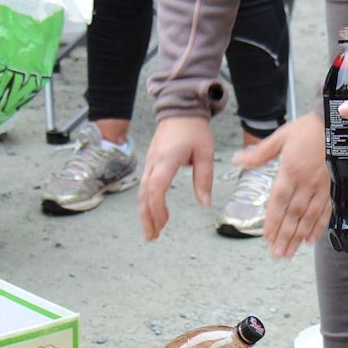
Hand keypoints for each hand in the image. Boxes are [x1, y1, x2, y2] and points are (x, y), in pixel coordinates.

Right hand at [139, 116, 214, 240]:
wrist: (180, 109)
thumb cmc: (194, 129)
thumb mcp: (205, 152)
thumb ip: (204, 178)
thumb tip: (205, 203)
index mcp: (167, 159)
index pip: (156, 188)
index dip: (158, 208)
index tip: (164, 223)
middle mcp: (153, 162)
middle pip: (144, 195)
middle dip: (147, 218)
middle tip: (153, 237)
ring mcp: (150, 163)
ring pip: (142, 193)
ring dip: (146, 213)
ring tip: (153, 232)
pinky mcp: (151, 164)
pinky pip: (146, 187)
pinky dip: (148, 203)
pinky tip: (155, 214)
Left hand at [232, 114, 331, 258]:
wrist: (342, 124)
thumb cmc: (309, 129)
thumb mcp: (281, 137)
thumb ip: (260, 153)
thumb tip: (237, 160)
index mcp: (290, 171)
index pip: (279, 202)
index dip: (273, 221)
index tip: (267, 238)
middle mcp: (306, 183)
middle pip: (293, 215)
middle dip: (284, 236)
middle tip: (277, 254)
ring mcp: (321, 188)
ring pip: (308, 217)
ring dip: (298, 237)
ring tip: (289, 253)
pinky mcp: (334, 188)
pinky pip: (326, 211)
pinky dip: (318, 227)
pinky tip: (310, 240)